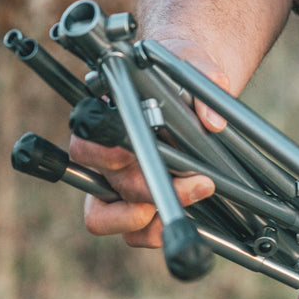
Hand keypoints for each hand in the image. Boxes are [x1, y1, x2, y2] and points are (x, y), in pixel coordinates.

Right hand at [68, 37, 228, 247]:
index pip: (86, 144)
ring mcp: (114, 183)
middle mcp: (102, 156)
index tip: (137, 154)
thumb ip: (205, 80)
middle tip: (199, 182)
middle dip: (152, 188)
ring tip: (193, 198)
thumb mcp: (196, 64)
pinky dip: (152, 233)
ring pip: (103, 218)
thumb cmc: (181, 74)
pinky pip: (131, 234)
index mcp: (104, 120)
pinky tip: (190, 221)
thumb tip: (212, 120)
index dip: (108, 154)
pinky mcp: (133, 205)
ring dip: (146, 220)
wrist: (189, 86)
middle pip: (108, 184)